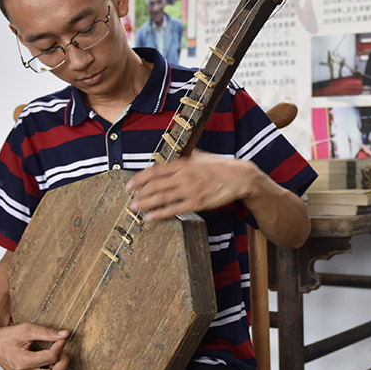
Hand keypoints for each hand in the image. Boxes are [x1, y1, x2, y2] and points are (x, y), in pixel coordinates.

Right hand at [0, 322, 69, 369]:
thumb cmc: (9, 337)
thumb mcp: (27, 329)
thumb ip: (47, 332)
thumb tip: (65, 334)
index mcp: (22, 362)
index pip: (51, 357)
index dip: (60, 345)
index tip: (60, 339)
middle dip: (63, 363)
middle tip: (61, 353)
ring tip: (56, 365)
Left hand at [125, 150, 260, 221]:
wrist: (240, 177)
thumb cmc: (221, 166)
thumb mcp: (202, 156)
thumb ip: (187, 155)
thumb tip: (176, 152)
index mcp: (184, 163)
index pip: (155, 170)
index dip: (139, 178)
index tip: (129, 184)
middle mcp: (184, 176)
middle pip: (155, 184)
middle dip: (139, 192)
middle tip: (129, 199)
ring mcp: (190, 190)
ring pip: (161, 197)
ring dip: (145, 203)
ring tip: (135, 208)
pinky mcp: (197, 203)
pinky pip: (174, 209)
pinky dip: (160, 214)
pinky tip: (150, 217)